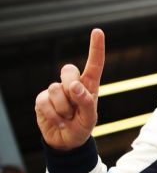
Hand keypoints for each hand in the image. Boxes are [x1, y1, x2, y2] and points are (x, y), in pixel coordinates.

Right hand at [35, 28, 105, 149]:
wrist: (66, 141)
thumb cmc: (82, 127)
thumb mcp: (90, 119)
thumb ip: (86, 102)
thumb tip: (74, 85)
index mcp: (89, 86)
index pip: (94, 65)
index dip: (96, 48)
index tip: (98, 31)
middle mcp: (72, 84)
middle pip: (69, 70)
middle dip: (72, 88)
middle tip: (75, 107)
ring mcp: (56, 90)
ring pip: (56, 88)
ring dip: (64, 108)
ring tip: (68, 117)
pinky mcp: (42, 99)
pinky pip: (45, 101)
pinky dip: (53, 115)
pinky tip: (59, 121)